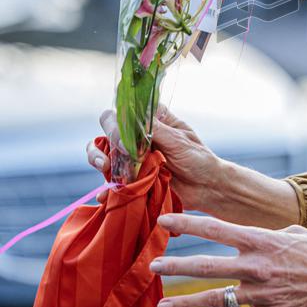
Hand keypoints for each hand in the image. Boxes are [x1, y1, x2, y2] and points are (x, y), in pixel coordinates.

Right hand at [86, 105, 224, 211]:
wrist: (207, 188)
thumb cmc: (199, 159)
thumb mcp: (180, 141)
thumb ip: (156, 130)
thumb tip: (133, 117)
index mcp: (153, 119)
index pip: (126, 110)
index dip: (119, 121)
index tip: (124, 139)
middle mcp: (139, 135)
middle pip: (109, 129)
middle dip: (106, 140)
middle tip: (114, 157)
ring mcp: (134, 156)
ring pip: (104, 151)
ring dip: (98, 159)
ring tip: (105, 170)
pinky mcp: (133, 177)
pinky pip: (112, 179)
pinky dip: (105, 187)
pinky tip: (104, 196)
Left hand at [149, 213, 306, 306]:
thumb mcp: (293, 233)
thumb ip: (265, 236)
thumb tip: (249, 237)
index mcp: (261, 240)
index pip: (216, 228)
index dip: (187, 224)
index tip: (164, 220)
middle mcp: (256, 266)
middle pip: (206, 266)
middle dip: (176, 267)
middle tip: (152, 267)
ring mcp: (262, 293)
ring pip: (214, 299)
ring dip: (184, 303)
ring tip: (161, 305)